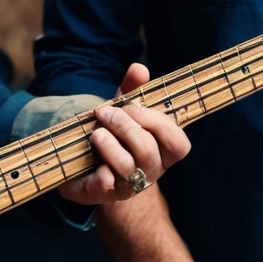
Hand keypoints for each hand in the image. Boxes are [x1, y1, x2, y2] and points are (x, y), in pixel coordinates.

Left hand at [60, 63, 190, 205]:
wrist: (84, 165)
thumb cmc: (112, 134)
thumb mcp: (122, 109)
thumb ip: (132, 90)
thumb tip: (139, 68)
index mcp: (162, 151)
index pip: (178, 144)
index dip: (159, 123)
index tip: (132, 106)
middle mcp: (150, 171)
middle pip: (148, 151)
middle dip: (125, 126)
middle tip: (103, 113)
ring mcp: (129, 186)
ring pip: (128, 167)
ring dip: (110, 143)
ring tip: (95, 133)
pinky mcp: (104, 194)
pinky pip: (106, 183)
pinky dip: (98, 164)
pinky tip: (90, 152)